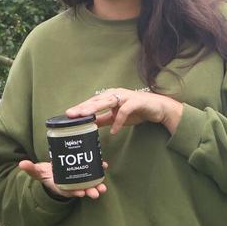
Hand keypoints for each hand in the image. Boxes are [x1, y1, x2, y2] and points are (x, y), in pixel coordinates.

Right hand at [17, 160, 107, 199]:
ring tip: (104, 187)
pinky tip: (104, 166)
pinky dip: (98, 171)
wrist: (52, 173)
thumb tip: (21, 164)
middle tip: (97, 193)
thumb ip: (31, 169)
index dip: (74, 192)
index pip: (67, 191)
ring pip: (89, 184)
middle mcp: (70, 185)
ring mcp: (78, 181)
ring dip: (97, 185)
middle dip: (90, 192)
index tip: (81, 192)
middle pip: (81, 190)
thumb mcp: (37, 172)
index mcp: (60, 186)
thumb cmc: (46, 174)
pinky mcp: (83, 174)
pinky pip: (92, 174)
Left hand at [65, 89, 183, 134]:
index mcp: (109, 96)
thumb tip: (89, 124)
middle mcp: (115, 94)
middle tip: (71, 114)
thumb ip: (103, 119)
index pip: (91, 102)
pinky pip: (124, 111)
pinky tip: (113, 131)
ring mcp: (126, 97)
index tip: (68, 115)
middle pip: (96, 100)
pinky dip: (118, 121)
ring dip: (95, 108)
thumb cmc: (137, 110)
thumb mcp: (116, 117)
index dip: (80, 108)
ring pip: (107, 101)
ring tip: (85, 115)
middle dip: (83, 107)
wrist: (158, 108)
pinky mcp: (136, 102)